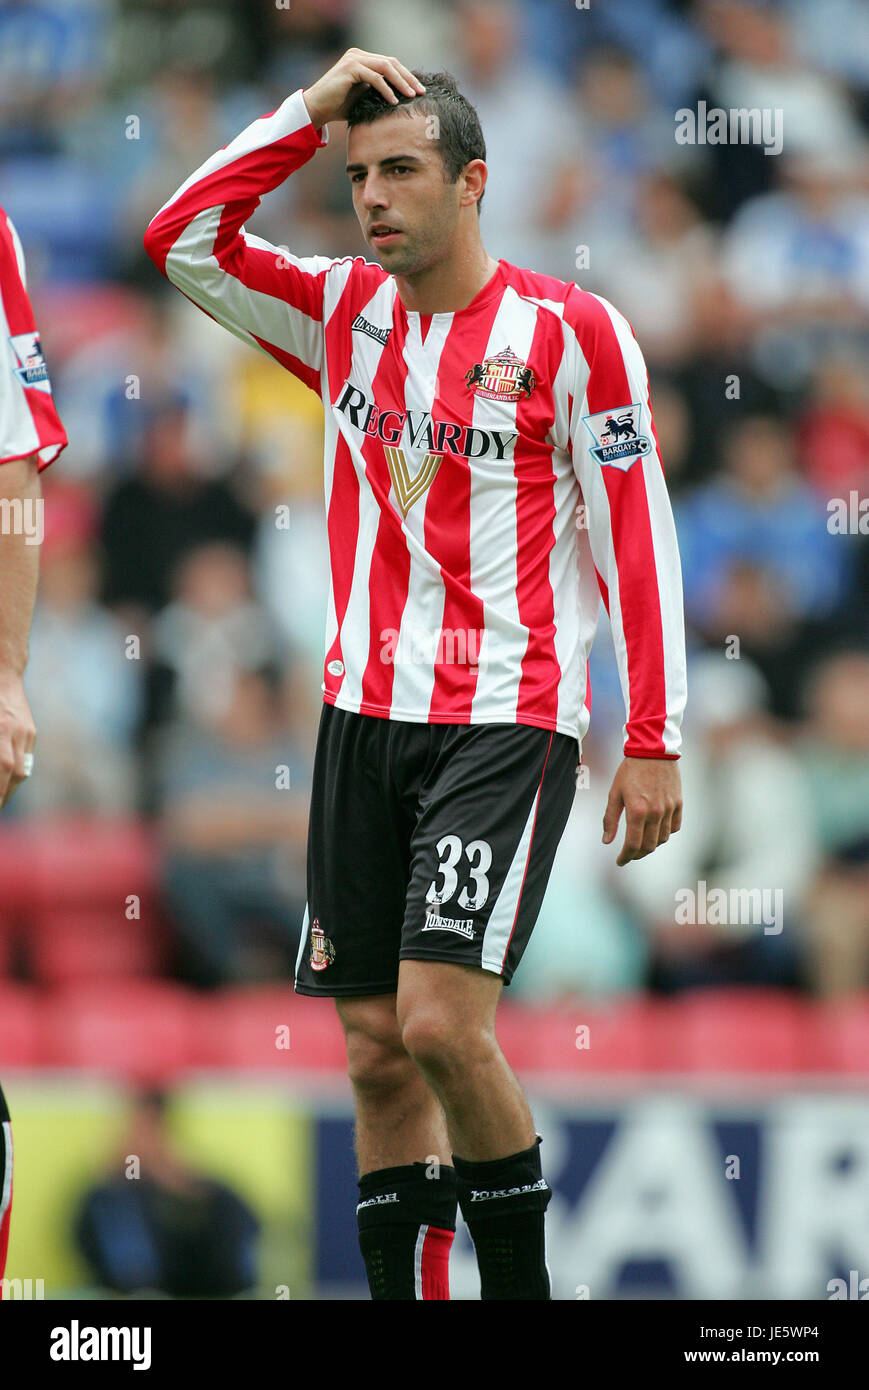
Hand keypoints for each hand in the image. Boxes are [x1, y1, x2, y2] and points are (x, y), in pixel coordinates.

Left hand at [0, 669, 35, 807]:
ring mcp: (25, 731)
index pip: (2, 769)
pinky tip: (6, 782)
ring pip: (22, 768)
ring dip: (8, 788)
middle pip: (13, 773)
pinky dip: (15, 774)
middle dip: (1, 795)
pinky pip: (25, 758)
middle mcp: (15, 732)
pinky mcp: (30, 730)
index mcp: (1, 728)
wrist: (2, 668)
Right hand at [302, 48, 425, 128]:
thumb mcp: (363, 96)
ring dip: (401, 82)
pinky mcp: (350, 68)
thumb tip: (400, 96)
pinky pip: (374, 77)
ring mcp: (354, 59)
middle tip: (421, 92)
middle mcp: (358, 55)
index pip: (390, 63)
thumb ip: (378, 91)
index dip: (406, 76)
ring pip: (385, 67)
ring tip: (411, 96)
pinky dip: (386, 89)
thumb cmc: (338, 106)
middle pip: (391, 62)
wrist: (316, 109)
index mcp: (362, 59)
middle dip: (408, 77)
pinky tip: (394, 101)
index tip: (419, 90)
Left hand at [602, 757, 681, 866]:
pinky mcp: (678, 803)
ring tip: (641, 842)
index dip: (625, 857)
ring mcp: (669, 808)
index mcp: (637, 811)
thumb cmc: (630, 770)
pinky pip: (675, 826)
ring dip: (651, 845)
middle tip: (629, 854)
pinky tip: (657, 830)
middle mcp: (655, 813)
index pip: (633, 845)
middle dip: (638, 854)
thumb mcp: (614, 793)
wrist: (653, 749)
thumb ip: (610, 818)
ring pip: (662, 838)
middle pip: (649, 846)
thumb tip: (606, 841)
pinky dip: (666, 833)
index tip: (620, 861)